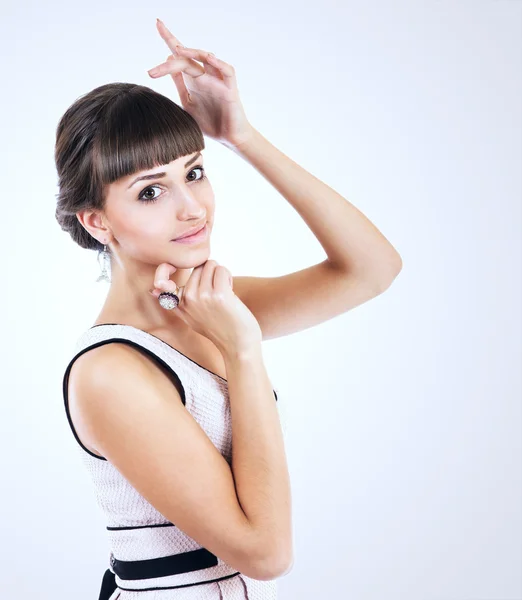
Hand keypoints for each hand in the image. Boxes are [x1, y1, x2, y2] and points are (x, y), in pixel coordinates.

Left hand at [148, 19, 254, 148]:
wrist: (229, 139)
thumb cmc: (210, 122)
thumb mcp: (187, 102)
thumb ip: (179, 83)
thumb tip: (167, 61)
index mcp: (193, 80)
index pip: (180, 57)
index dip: (170, 39)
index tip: (158, 24)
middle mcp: (205, 77)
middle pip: (188, 57)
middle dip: (173, 49)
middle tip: (154, 58)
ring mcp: (218, 82)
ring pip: (207, 59)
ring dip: (193, 52)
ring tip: (179, 51)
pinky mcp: (230, 90)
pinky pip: (227, 71)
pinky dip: (219, 63)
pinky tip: (209, 57)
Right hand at [150, 260, 261, 353]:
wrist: (239, 345)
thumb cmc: (218, 329)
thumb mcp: (190, 318)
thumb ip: (175, 303)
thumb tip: (151, 289)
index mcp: (179, 304)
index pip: (166, 278)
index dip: (169, 270)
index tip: (177, 276)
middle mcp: (188, 299)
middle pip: (198, 266)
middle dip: (209, 275)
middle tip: (215, 294)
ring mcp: (202, 296)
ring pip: (210, 264)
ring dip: (220, 275)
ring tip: (224, 293)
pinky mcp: (219, 294)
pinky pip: (222, 270)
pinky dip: (228, 277)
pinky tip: (230, 293)